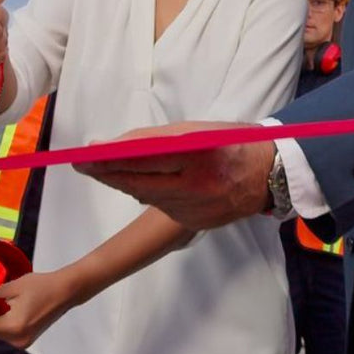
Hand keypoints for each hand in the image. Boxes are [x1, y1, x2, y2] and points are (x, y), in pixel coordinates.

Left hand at [0, 268, 75, 348]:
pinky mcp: (26, 342)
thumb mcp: (12, 287)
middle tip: (0, 297)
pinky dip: (5, 322)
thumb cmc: (41, 285)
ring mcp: (22, 343)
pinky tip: (16, 310)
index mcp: (12, 326)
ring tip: (11, 303)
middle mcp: (16, 340)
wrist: (66, 292)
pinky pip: (5, 334)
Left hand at [76, 122, 273, 230]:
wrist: (271, 176)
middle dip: (107, 172)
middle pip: (139, 181)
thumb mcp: (201, 131)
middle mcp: (197, 186)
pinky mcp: (195, 223)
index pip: (145, 157)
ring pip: (146, 196)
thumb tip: (118, 146)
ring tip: (102, 170)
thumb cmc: (233, 143)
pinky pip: (161, 207)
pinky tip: (136, 184)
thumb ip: (161, 139)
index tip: (86, 154)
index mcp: (200, 155)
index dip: (112, 158)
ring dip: (123, 182)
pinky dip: (146, 194)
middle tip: (83, 164)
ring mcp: (195, 209)